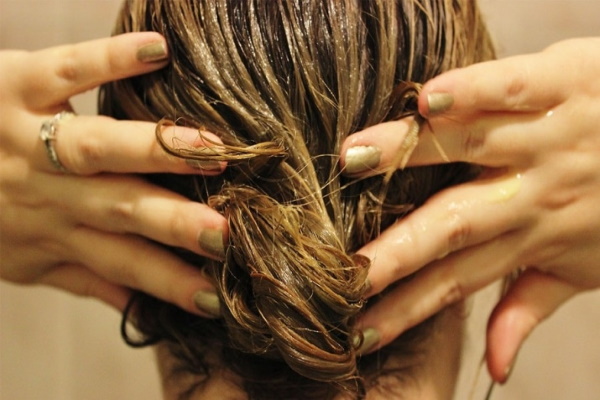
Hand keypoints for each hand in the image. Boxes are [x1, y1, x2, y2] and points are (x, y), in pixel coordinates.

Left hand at [0, 33, 226, 316]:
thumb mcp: (25, 263)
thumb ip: (86, 278)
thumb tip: (146, 309)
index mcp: (55, 235)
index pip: (123, 264)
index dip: (170, 283)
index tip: (218, 296)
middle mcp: (47, 191)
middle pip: (120, 208)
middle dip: (174, 223)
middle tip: (225, 232)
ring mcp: (29, 136)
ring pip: (98, 147)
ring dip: (156, 151)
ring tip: (210, 152)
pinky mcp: (15, 84)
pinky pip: (66, 70)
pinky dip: (110, 59)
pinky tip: (158, 52)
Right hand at [340, 38, 599, 380]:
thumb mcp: (586, 269)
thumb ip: (530, 307)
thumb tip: (496, 368)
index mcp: (535, 236)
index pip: (457, 280)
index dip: (407, 309)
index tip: (359, 328)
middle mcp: (535, 191)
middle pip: (454, 223)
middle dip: (396, 251)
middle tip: (345, 269)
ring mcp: (550, 136)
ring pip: (471, 145)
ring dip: (411, 154)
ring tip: (353, 160)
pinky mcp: (565, 82)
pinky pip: (515, 88)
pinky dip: (475, 91)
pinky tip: (429, 100)